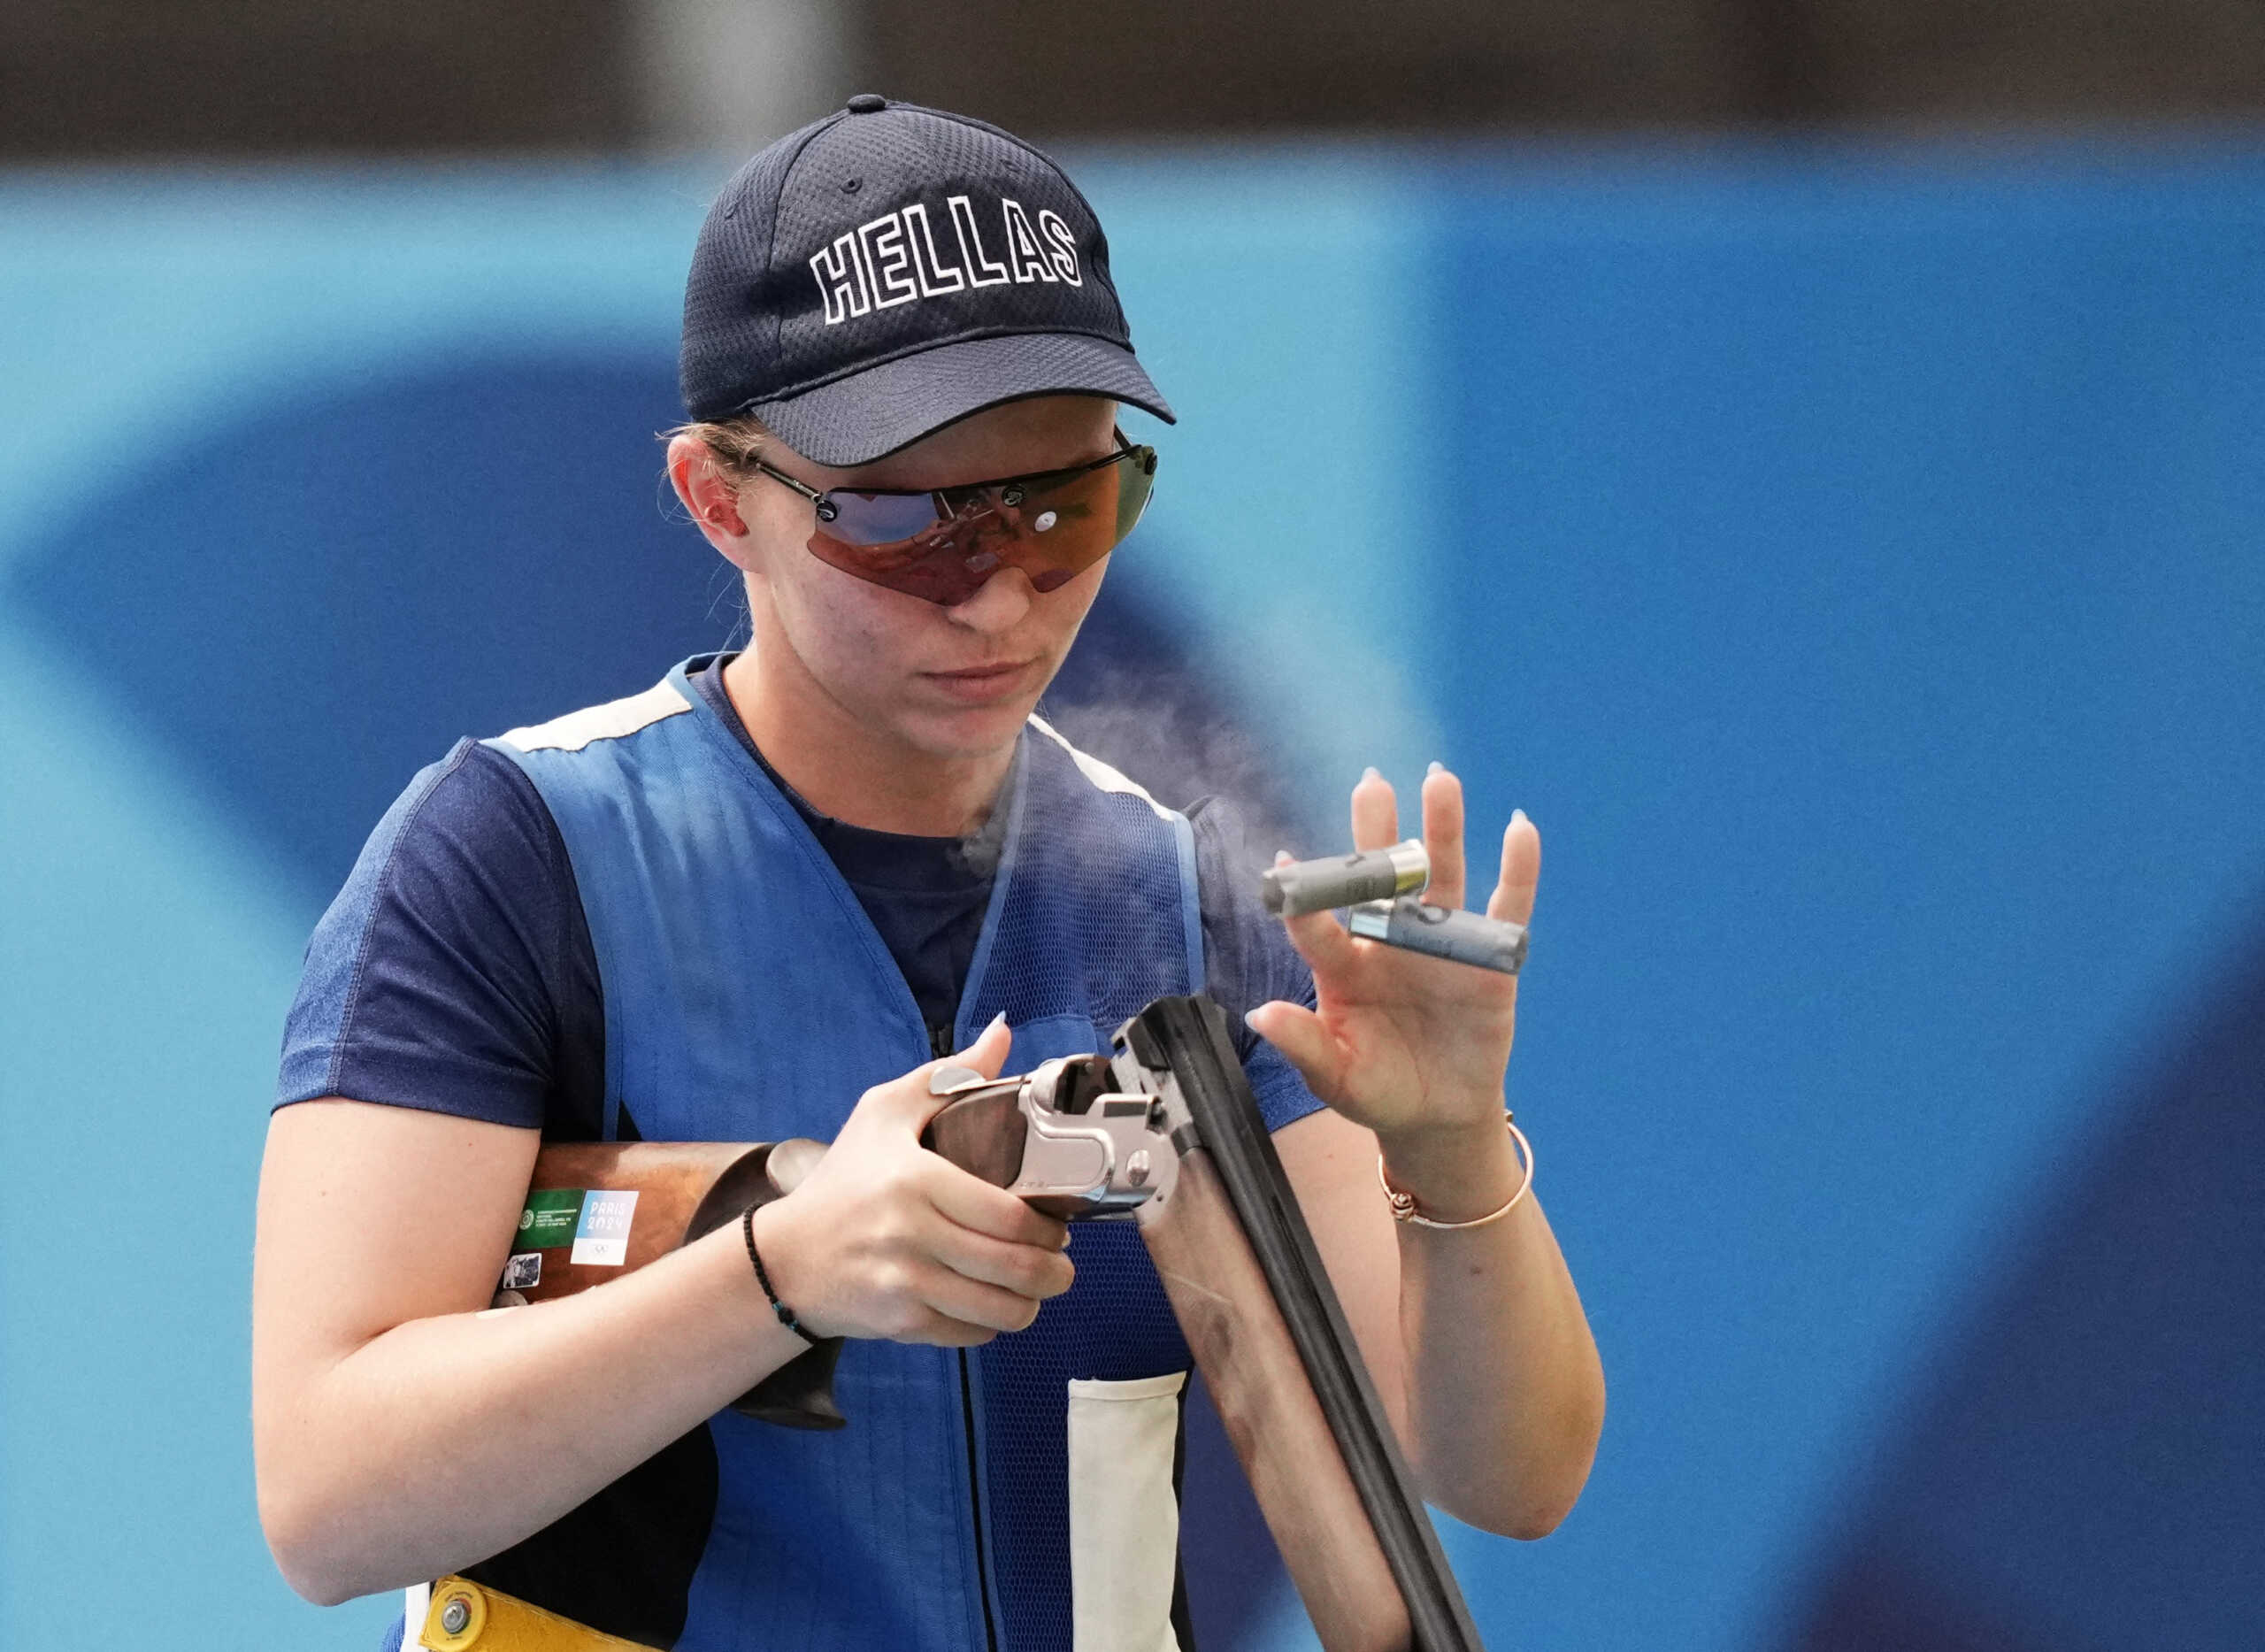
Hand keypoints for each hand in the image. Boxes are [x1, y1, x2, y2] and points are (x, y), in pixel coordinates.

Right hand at [753, 1017, 1073, 1344]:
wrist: (785, 1258)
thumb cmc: (844, 1181)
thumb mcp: (884, 1113)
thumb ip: (949, 1074)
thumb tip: (1002, 1034)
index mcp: (916, 1179)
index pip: (1009, 1215)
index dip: (1049, 1227)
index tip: (1058, 1224)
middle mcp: (910, 1236)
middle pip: (1015, 1267)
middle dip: (1056, 1271)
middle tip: (1061, 1261)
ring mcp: (904, 1286)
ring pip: (1001, 1308)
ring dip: (1033, 1302)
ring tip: (1037, 1286)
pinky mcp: (900, 1324)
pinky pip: (971, 1334)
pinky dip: (994, 1324)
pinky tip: (993, 1302)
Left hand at [1247, 766, 1540, 1146]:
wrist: (1437, 1116)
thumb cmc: (1378, 1091)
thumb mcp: (1335, 1078)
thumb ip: (1303, 1044)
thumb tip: (1260, 1014)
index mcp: (1344, 966)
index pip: (1320, 925)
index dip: (1304, 894)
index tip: (1285, 861)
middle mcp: (1390, 941)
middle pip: (1382, 879)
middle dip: (1376, 831)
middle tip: (1371, 782)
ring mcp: (1440, 943)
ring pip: (1441, 877)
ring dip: (1441, 829)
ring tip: (1439, 780)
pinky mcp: (1488, 957)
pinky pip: (1506, 907)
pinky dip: (1517, 869)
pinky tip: (1520, 828)